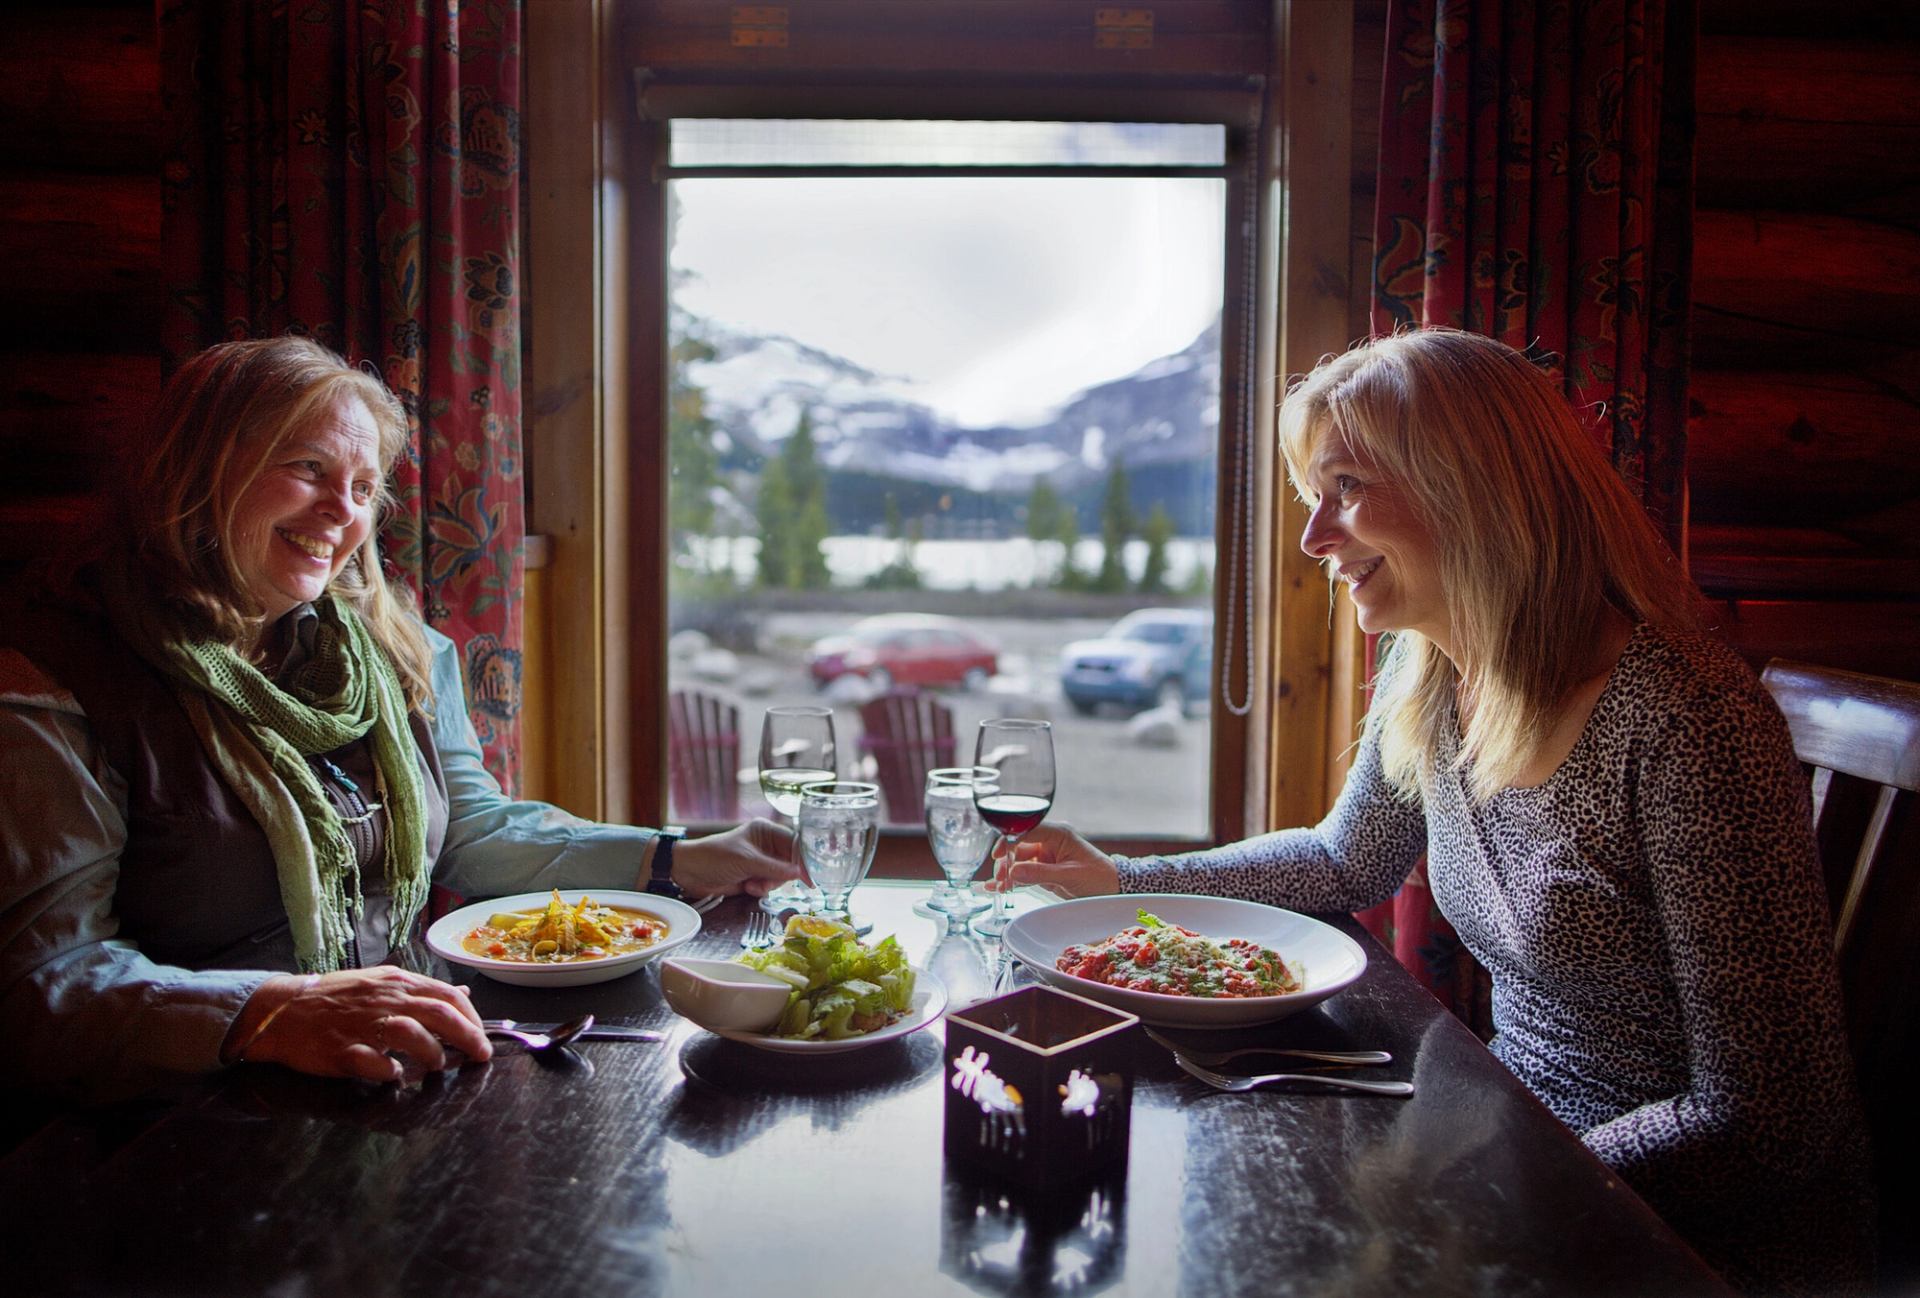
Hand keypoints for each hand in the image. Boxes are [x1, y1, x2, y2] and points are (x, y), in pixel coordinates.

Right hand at [230, 966, 491, 1083]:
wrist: (282, 1010)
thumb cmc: (336, 999)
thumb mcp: (382, 983)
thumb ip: (421, 990)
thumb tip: (461, 993)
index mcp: (396, 983)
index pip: (447, 995)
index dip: (472, 1017)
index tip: (482, 1037)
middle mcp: (384, 999)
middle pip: (438, 1013)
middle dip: (467, 1036)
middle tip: (480, 1056)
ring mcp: (361, 1024)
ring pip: (409, 1032)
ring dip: (431, 1051)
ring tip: (436, 1065)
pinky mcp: (339, 1049)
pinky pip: (370, 1061)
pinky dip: (387, 1070)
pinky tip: (393, 1075)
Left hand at [672, 818, 800, 897]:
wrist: (688, 873)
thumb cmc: (715, 857)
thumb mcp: (747, 861)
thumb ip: (775, 868)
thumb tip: (801, 873)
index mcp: (766, 831)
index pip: (795, 843)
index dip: (804, 859)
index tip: (811, 877)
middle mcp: (766, 845)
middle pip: (791, 863)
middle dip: (781, 875)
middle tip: (769, 880)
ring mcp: (760, 862)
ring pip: (781, 877)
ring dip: (769, 883)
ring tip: (753, 884)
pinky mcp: (754, 877)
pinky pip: (770, 886)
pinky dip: (761, 889)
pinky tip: (748, 887)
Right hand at [986, 823, 1119, 898]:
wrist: (1112, 889)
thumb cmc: (1098, 876)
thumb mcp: (1070, 875)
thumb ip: (1041, 873)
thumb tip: (1013, 872)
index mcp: (1058, 834)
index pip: (1026, 830)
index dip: (1009, 840)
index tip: (998, 854)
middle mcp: (1049, 842)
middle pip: (1018, 846)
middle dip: (1006, 861)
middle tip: (1000, 877)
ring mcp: (1046, 856)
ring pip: (1018, 860)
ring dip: (1007, 872)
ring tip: (999, 887)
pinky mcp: (1045, 870)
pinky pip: (1024, 872)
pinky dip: (1012, 879)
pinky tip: (999, 887)